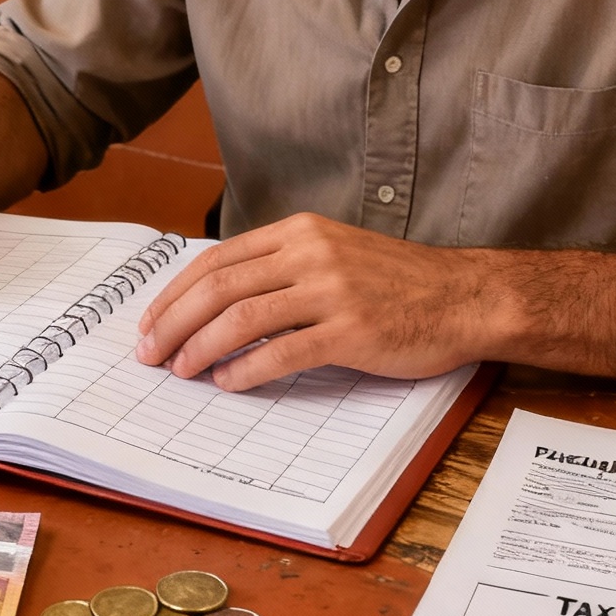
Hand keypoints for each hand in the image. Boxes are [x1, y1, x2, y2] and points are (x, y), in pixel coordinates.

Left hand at [133, 214, 492, 391]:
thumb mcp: (333, 253)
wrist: (465, 296)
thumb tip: (218, 302)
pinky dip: (247, 370)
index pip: (216, 259)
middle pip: (218, 287)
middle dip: (173, 323)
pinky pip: (283, 352)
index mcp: (299, 232)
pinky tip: (228, 383)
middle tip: (150, 354)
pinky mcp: (352, 330)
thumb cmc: (398, 283)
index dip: (174, 293)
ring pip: (241, 318)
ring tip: (182, 371)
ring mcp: (331, 290)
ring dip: (200, 348)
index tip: (150, 322)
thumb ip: (282, 268)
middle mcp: (310, 254)